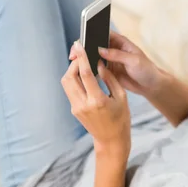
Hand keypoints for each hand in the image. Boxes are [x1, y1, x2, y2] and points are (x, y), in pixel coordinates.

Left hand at [62, 41, 130, 156]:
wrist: (111, 140)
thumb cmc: (121, 118)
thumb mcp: (121, 97)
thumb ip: (110, 78)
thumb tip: (99, 63)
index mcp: (97, 101)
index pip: (85, 74)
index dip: (81, 58)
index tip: (79, 45)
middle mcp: (83, 104)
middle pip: (69, 77)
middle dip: (74, 63)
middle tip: (82, 55)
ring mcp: (76, 108)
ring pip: (66, 83)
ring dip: (72, 71)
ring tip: (82, 65)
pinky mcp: (74, 110)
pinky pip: (70, 90)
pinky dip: (75, 80)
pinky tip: (84, 77)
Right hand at [71, 32, 163, 96]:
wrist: (151, 85)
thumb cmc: (147, 70)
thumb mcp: (134, 61)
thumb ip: (117, 55)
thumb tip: (100, 50)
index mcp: (120, 42)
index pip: (103, 34)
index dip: (91, 35)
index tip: (81, 41)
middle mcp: (113, 49)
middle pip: (95, 45)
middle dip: (84, 48)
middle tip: (74, 55)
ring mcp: (110, 60)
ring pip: (93, 57)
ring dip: (84, 60)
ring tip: (74, 64)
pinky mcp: (108, 71)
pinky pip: (96, 68)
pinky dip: (89, 69)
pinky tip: (81, 73)